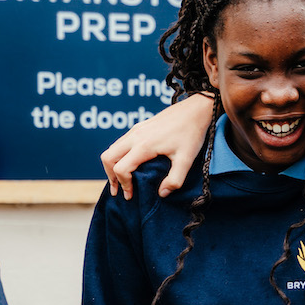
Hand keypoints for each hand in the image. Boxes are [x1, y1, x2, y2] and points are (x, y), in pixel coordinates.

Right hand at [100, 93, 214, 198]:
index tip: (131, 195)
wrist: (196, 109)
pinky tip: (129, 165)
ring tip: (121, 181)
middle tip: (118, 191)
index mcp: (144, 145)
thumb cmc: (191, 133)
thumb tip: (162, 194)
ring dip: (112, 166)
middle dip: (110, 176)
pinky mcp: (139, 126)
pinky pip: (120, 143)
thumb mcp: (187, 159)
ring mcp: (136, 129)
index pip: (121, 168)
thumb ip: (175, 180)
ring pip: (112, 149)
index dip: (124, 184)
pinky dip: (118, 157)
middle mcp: (135, 136)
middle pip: (108, 157)